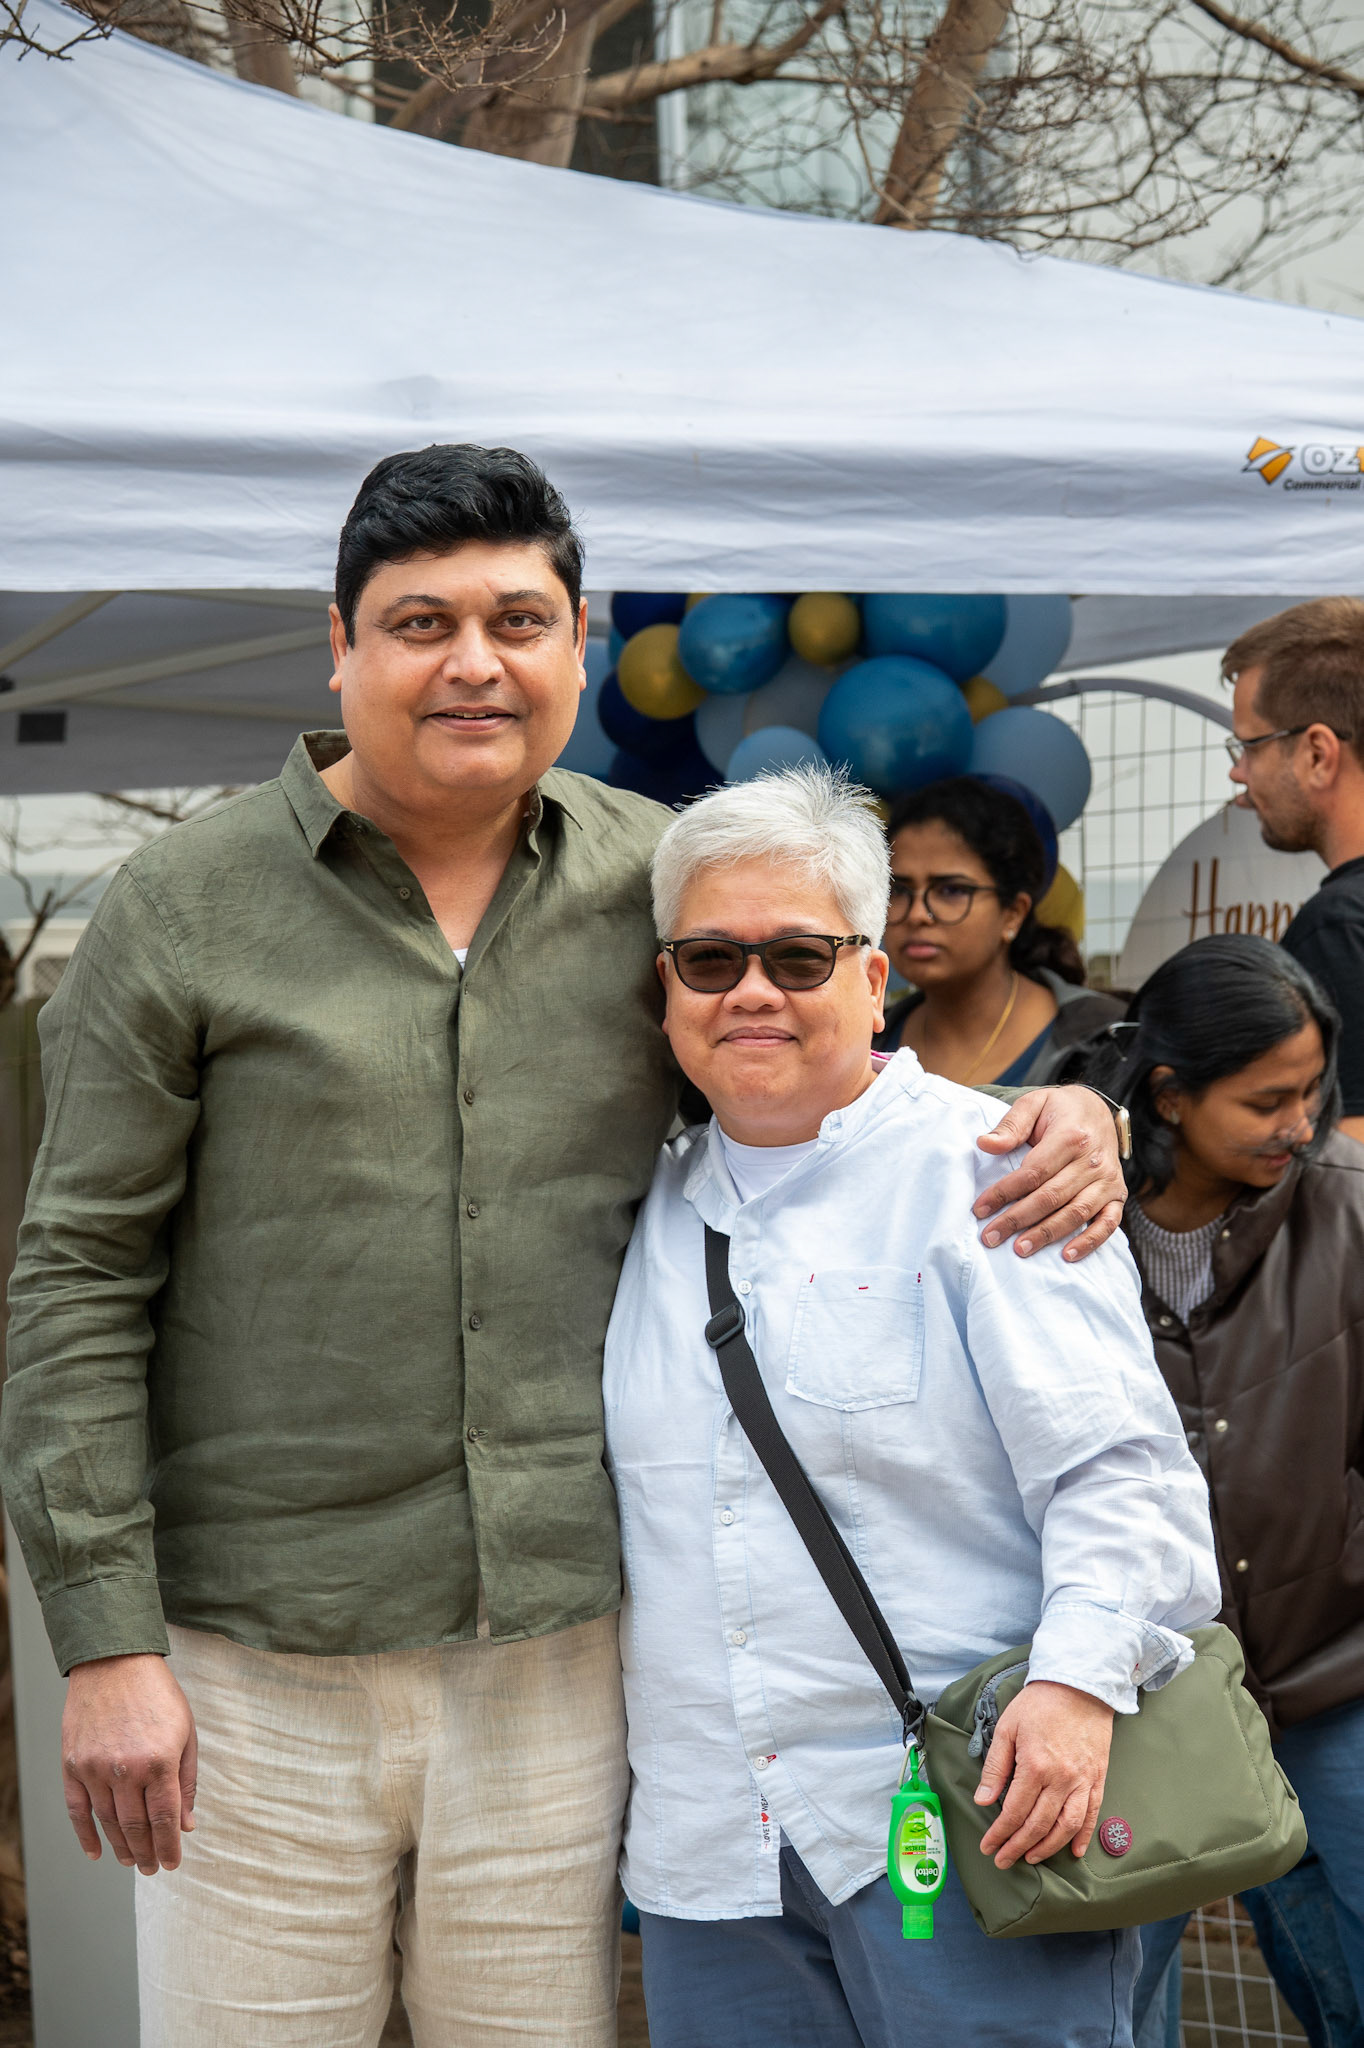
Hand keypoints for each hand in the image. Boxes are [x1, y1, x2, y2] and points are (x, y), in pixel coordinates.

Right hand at [63, 1653, 196, 1874]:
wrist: (115, 1663)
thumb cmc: (157, 1695)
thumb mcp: (186, 1733)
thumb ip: (187, 1781)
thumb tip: (186, 1824)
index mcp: (160, 1761)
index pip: (164, 1819)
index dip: (169, 1846)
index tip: (172, 1863)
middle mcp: (126, 1770)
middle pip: (136, 1826)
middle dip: (146, 1852)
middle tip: (152, 1868)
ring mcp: (95, 1769)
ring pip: (108, 1822)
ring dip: (121, 1847)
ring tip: (131, 1861)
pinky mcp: (73, 1765)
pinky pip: (77, 1810)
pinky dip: (85, 1835)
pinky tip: (96, 1852)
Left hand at [974, 1680, 1113, 1868]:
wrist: (1079, 1685)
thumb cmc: (1040, 1704)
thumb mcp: (1007, 1728)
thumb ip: (995, 1767)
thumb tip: (983, 1800)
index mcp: (1035, 1766)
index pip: (1014, 1811)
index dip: (1000, 1833)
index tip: (989, 1846)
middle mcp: (1061, 1779)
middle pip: (1038, 1825)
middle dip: (1018, 1847)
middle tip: (1004, 1859)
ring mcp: (1082, 1780)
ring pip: (1066, 1826)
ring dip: (1048, 1847)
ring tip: (1031, 1857)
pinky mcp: (1097, 1778)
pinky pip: (1092, 1814)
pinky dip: (1083, 1836)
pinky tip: (1074, 1851)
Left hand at [975, 1086, 1124, 1260]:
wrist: (1097, 1109)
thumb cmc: (1060, 1110)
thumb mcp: (1034, 1104)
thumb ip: (1011, 1125)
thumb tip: (985, 1144)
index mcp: (1071, 1136)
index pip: (1033, 1172)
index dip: (1004, 1193)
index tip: (980, 1209)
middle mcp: (1093, 1161)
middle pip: (1051, 1197)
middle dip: (1018, 1219)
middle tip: (991, 1236)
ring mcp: (1108, 1180)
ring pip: (1075, 1213)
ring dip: (1046, 1234)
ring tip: (1020, 1249)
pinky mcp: (1117, 1194)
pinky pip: (1108, 1223)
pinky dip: (1090, 1241)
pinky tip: (1067, 1255)